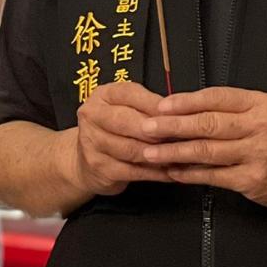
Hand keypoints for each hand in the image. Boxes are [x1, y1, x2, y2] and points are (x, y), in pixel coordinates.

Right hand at [65, 81, 170, 197]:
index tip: (177, 113)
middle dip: (154, 131)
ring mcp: (92, 141)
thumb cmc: (116, 131)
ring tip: (178, 156)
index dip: (155, 104)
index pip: (129, 93)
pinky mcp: (99, 166)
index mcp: (103, 95)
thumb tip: (180, 114)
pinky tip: (170, 172)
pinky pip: (132, 171)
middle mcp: (92, 115)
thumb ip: (149, 108)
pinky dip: (154, 173)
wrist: (85, 160)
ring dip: (157, 154)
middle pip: (125, 121)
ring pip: (130, 149)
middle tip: (177, 137)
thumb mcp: (128, 109)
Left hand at [140, 87, 266, 210]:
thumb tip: (178, 107)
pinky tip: (172, 171)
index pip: (215, 98)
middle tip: (146, 128)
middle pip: (208, 124)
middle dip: (172, 126)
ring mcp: (258, 154)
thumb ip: (226, 108)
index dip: (184, 102)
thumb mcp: (261, 112)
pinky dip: (189, 173)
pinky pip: (213, 175)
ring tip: (150, 152)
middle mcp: (260, 127)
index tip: (160, 106)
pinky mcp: (253, 180)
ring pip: (207, 151)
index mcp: (259, 104)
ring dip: (174, 152)